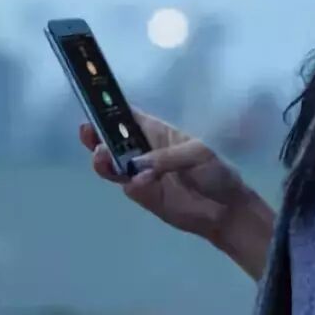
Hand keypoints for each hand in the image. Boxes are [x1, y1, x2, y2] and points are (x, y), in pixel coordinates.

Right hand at [78, 110, 255, 241]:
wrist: (226, 210)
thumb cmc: (215, 172)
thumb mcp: (198, 153)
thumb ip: (167, 156)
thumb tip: (138, 164)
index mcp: (157, 132)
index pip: (128, 117)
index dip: (109, 109)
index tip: (93, 104)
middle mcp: (144, 151)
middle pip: (112, 140)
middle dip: (97, 135)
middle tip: (87, 132)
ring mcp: (141, 175)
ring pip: (112, 165)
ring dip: (103, 160)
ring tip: (101, 155)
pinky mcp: (144, 196)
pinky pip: (130, 187)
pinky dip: (131, 183)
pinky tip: (137, 181)